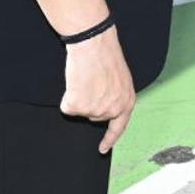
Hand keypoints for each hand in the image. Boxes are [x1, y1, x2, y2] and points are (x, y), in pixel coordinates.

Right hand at [61, 29, 135, 153]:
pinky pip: (67, 106)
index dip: (109, 139)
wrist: (94, 45)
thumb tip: (106, 105)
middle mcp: (114, 110)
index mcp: (127, 102)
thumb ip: (115, 96)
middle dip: (89, 102)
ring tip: (86, 78)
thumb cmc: (106, 56)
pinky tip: (76, 81)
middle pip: (93, 117)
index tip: (102, 149)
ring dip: (78, 96)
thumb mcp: (120, 79)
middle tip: (91, 81)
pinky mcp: (79, 107)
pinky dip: (67, 96)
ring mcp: (96, 110)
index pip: (118, 127)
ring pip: (79, 111)